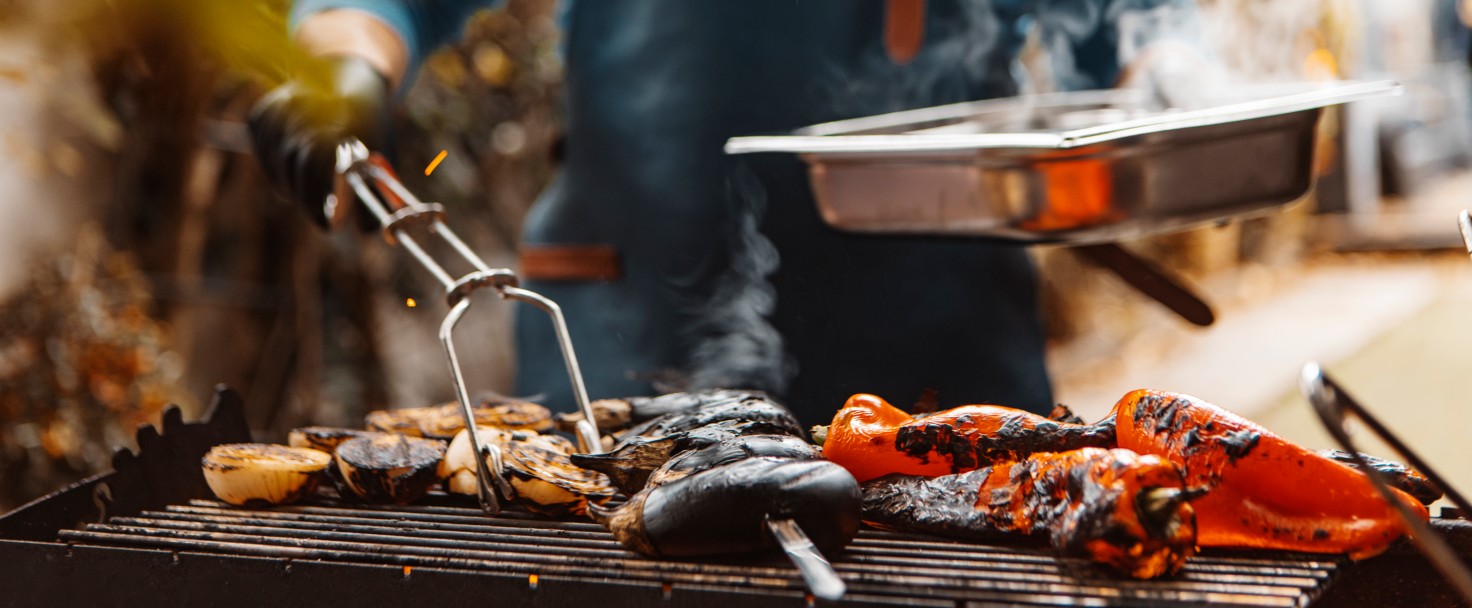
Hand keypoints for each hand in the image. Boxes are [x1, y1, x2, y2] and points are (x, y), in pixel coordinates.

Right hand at [249, 55, 390, 225]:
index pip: (316, 165)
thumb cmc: (370, 121)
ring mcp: (276, 111)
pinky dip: (279, 170)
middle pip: (293, 169)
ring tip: (315, 189)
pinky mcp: (260, 115)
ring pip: (276, 169)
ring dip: (294, 187)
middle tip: (325, 215)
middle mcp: (299, 110)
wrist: (346, 71)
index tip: (330, 225)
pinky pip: (264, 157)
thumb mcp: (383, 151)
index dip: (319, 200)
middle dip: (310, 199)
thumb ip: (377, 189)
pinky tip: (297, 165)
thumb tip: (370, 231)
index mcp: (335, 115)